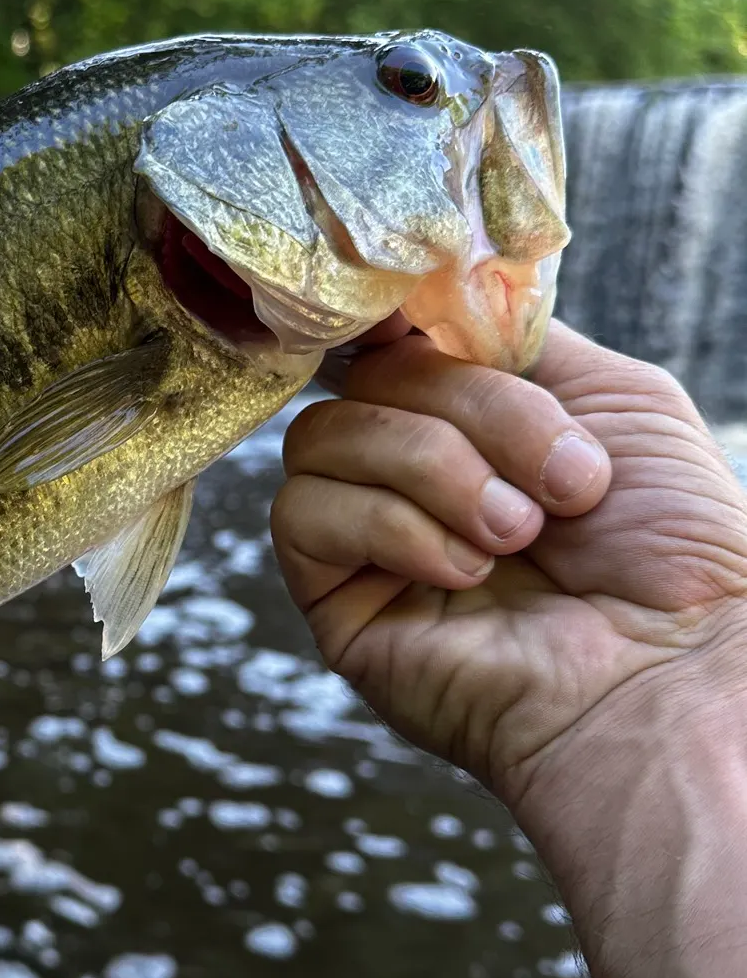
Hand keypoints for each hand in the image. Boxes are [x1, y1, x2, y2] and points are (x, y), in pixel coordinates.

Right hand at [269, 318, 746, 808]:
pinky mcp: (334, 603)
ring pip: (320, 438)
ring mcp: (368, 539)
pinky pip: (303, 515)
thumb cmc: (675, 550)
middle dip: (471, 413)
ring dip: (434, 471)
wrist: (674, 674)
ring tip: (517, 533)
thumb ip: (513, 338)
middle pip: (365, 379)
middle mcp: (412, 474)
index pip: (387, 341)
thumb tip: (411, 303)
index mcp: (472, 422)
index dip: (393, 318)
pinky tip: (465, 570)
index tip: (422, 315)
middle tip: (560, 483)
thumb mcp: (618, 397)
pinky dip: (391, 527)